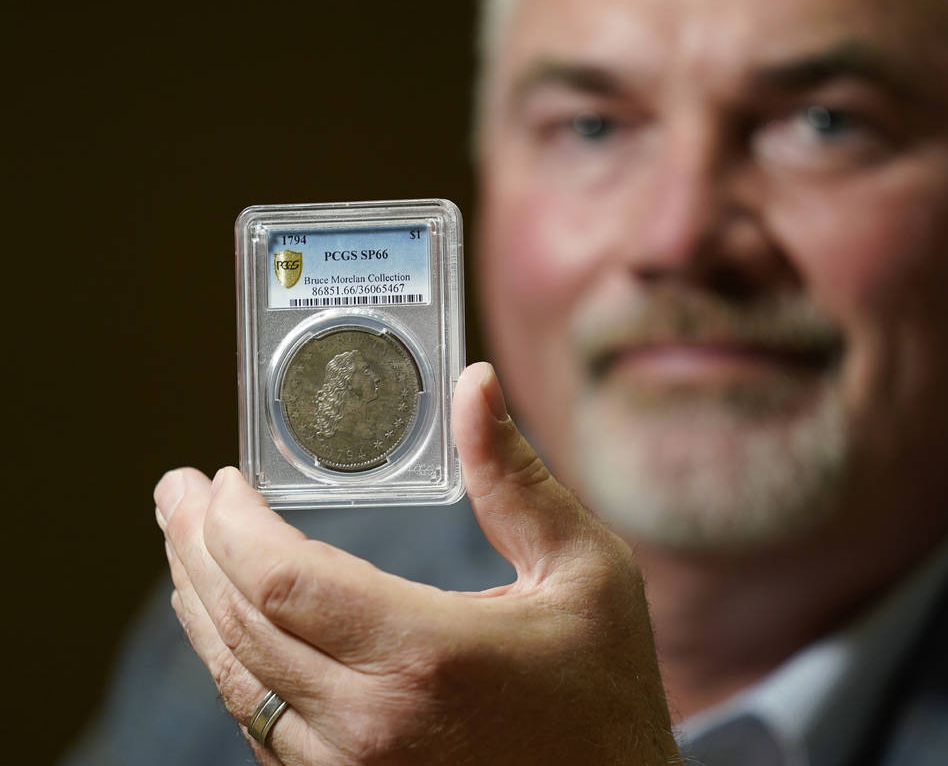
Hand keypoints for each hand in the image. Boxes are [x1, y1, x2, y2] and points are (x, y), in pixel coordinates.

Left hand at [155, 362, 679, 764]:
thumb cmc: (606, 693)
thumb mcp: (585, 570)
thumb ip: (516, 479)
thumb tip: (474, 384)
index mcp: (426, 654)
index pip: (280, 579)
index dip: (230, 523)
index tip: (219, 478)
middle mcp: (370, 723)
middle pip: (240, 624)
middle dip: (194, 548)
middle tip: (176, 494)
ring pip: (237, 683)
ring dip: (201, 607)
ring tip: (188, 549)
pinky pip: (263, 727)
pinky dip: (235, 666)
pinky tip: (233, 627)